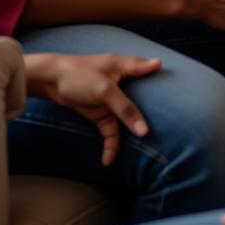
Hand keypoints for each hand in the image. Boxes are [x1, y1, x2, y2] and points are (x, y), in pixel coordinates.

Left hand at [24, 52, 161, 165]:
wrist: (49, 82)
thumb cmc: (80, 75)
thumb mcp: (106, 90)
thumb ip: (126, 109)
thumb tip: (145, 128)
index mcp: (124, 66)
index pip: (146, 68)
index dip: (157, 73)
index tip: (175, 80)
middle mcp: (120, 82)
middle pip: (140, 98)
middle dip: (147, 113)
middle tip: (163, 129)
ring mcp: (109, 100)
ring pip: (125, 119)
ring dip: (128, 135)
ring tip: (138, 153)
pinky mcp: (99, 113)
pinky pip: (110, 131)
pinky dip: (110, 144)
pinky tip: (108, 158)